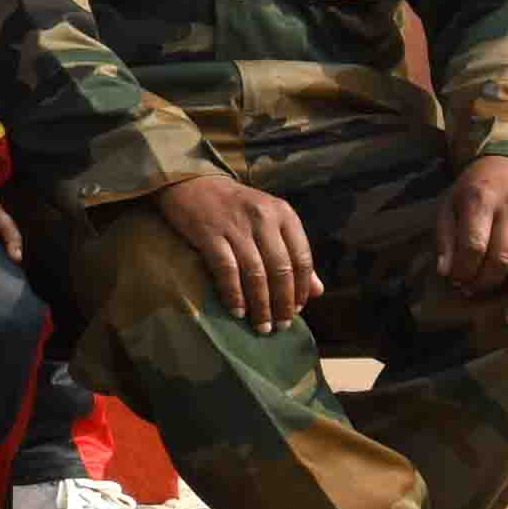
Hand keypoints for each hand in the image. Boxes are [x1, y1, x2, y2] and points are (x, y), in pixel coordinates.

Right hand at [156, 168, 319, 332]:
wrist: (191, 182)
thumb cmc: (235, 207)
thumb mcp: (270, 222)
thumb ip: (293, 253)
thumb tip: (317, 291)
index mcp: (283, 214)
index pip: (301, 258)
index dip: (301, 289)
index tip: (299, 310)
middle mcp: (263, 218)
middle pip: (280, 269)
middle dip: (282, 303)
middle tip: (281, 326)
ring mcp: (235, 225)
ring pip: (255, 273)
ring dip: (261, 305)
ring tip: (262, 326)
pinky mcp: (209, 233)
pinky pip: (226, 270)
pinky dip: (234, 294)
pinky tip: (238, 310)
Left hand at [436, 153, 507, 319]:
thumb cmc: (477, 186)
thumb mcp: (452, 201)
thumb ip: (446, 235)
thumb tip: (446, 272)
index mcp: (481, 200)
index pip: (473, 245)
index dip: (466, 270)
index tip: (459, 284)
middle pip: (503, 258)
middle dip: (488, 284)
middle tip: (476, 295)